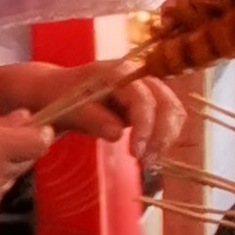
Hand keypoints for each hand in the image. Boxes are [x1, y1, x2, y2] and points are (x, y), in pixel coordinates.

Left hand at [50, 71, 189, 159]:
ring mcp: (147, 87)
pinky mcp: (151, 102)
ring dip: (165, 138)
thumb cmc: (61, 98)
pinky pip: (169, 118)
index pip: (142, 98)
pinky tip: (150, 154)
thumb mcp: (67, 108)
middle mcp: (138, 76)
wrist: (61, 90)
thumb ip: (91, 118)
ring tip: (148, 162)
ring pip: (173, 111)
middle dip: (161, 135)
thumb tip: (117, 133)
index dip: (144, 126)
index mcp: (116, 72)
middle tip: (146, 162)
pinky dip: (164, 137)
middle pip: (166, 102)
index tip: (136, 153)